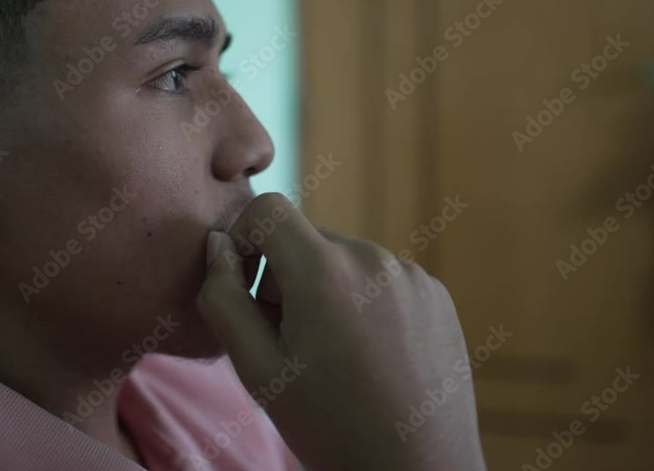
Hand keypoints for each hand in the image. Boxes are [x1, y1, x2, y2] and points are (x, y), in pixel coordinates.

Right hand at [196, 193, 485, 470]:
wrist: (416, 470)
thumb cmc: (328, 425)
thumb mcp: (256, 368)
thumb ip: (223, 298)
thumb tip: (217, 245)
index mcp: (325, 272)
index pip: (267, 209)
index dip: (243, 239)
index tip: (246, 287)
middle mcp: (373, 258)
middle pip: (305, 238)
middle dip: (285, 276)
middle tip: (288, 339)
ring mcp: (412, 275)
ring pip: (343, 259)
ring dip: (325, 290)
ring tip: (332, 354)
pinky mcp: (436, 294)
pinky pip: (381, 277)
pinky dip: (363, 301)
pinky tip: (368, 355)